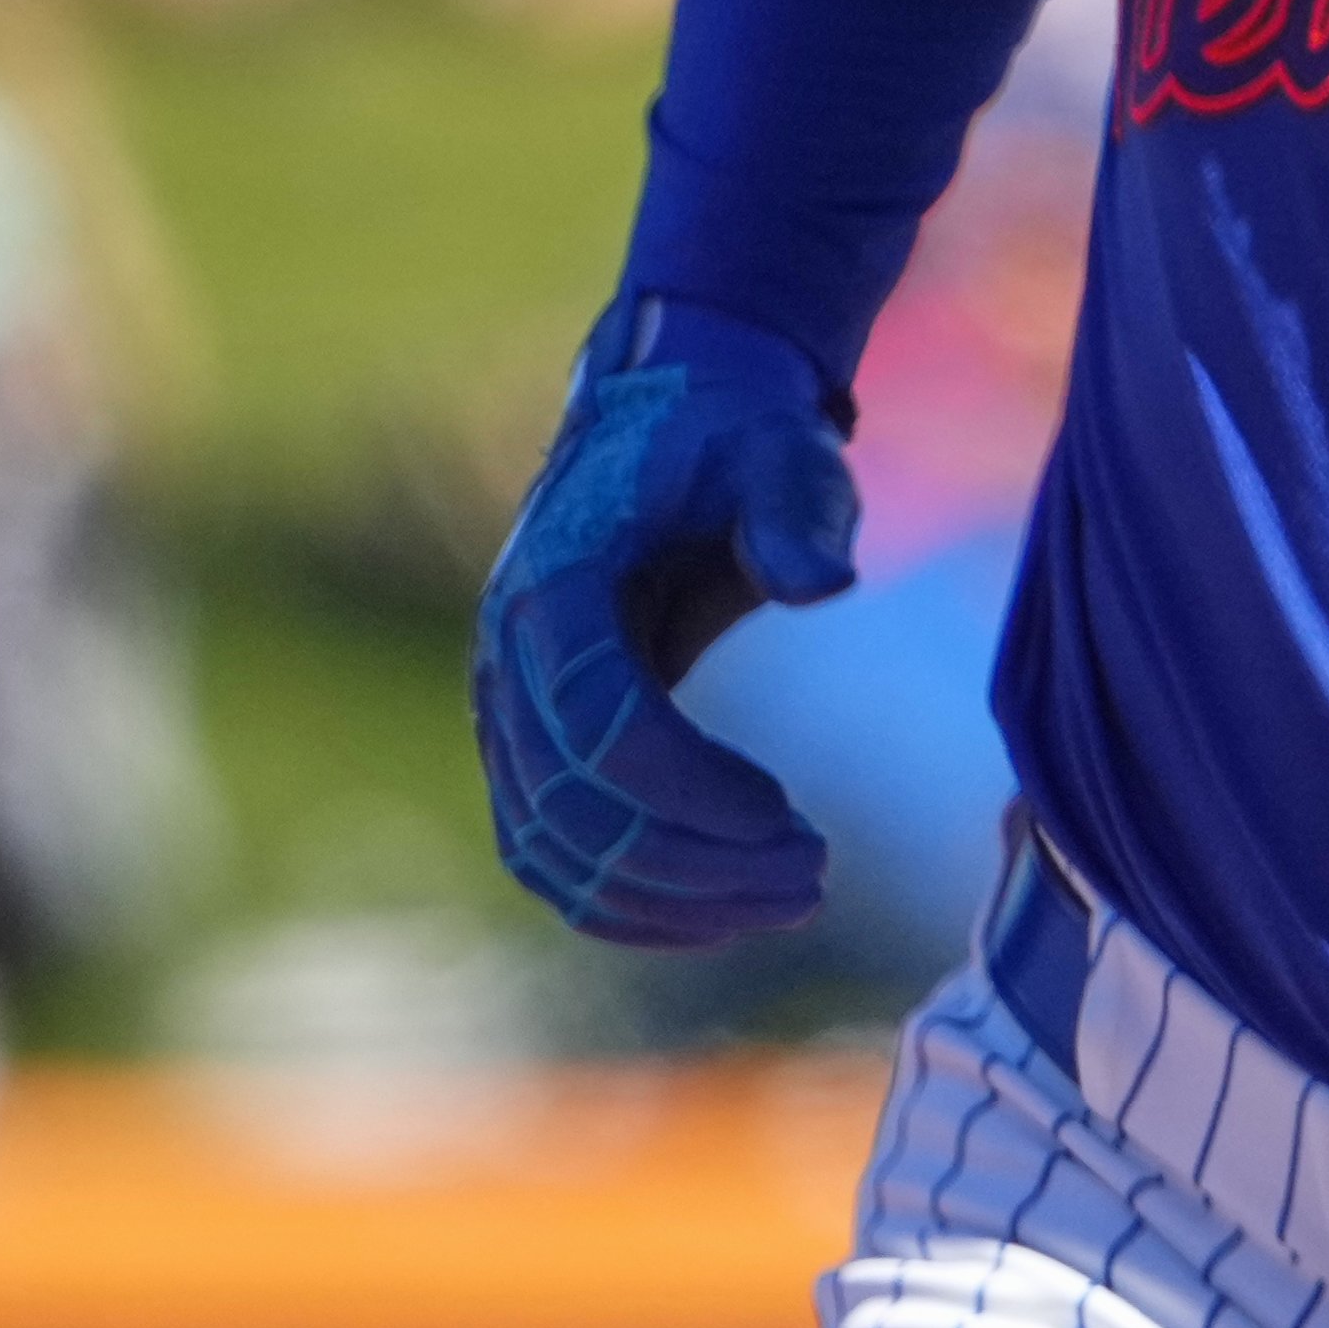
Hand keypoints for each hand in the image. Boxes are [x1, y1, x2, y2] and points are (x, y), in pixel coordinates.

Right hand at [473, 304, 856, 943]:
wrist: (671, 412)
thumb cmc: (734, 436)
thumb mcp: (782, 452)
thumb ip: (798, 509)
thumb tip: (822, 581)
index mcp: (554, 586)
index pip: (599, 727)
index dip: (691, 793)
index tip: (794, 824)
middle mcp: (508, 657)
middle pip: (573, 806)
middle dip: (695, 862)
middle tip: (814, 878)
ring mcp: (506, 708)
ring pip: (551, 848)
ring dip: (666, 898)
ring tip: (788, 898)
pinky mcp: (529, 742)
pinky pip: (548, 851)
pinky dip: (625, 901)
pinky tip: (718, 914)